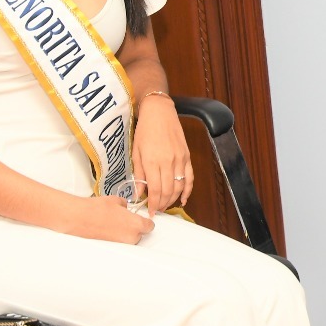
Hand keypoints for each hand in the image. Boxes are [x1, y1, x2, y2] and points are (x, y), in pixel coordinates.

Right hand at [66, 195, 154, 243]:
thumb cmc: (97, 209)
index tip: (142, 218)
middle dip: (134, 227)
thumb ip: (125, 205)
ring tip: (114, 224)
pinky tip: (108, 229)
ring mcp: (121, 244)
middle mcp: (131, 237)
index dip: (145, 221)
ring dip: (125, 233)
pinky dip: (116, 237)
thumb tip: (125, 207)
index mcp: (136, 224)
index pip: (150, 226)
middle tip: (124, 219)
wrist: (79, 218)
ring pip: (129, 239)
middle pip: (140, 234)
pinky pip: (119, 242)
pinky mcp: (111, 248)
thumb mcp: (116, 200)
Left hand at [132, 95, 193, 213]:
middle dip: (162, 204)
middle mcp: (167, 162)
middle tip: (157, 210)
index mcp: (152, 161)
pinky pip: (190, 177)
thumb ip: (138, 174)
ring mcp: (179, 159)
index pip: (155, 190)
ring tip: (166, 205)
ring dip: (173, 199)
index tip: (150, 212)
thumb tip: (138, 193)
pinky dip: (188, 190)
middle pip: (168, 191)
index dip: (153, 205)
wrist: (159, 112)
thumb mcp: (136, 152)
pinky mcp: (187, 156)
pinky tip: (184, 199)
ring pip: (179, 187)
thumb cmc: (145, 130)